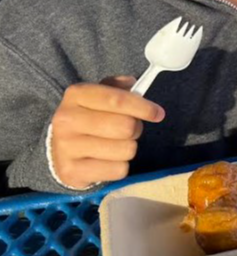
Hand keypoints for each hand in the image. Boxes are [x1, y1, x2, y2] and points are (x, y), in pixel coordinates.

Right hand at [50, 77, 164, 188]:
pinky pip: (119, 169)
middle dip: (135, 128)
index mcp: (76, 95)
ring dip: (128, 148)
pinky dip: (120, 166)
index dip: (143, 107)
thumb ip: (117, 88)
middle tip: (128, 130)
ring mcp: (67, 147)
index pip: (118, 100)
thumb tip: (133, 84)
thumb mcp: (98, 97)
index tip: (157, 113)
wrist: (59, 151)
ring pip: (126, 149)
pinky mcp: (72, 171)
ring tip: (114, 145)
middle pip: (126, 126)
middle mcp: (67, 120)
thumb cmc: (88, 119)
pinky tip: (106, 160)